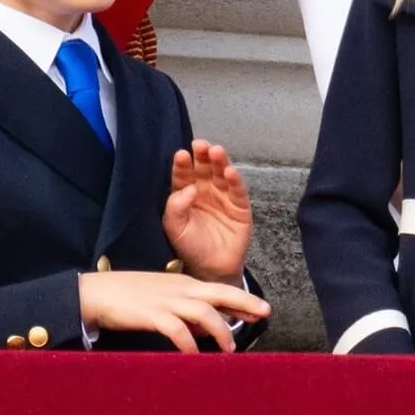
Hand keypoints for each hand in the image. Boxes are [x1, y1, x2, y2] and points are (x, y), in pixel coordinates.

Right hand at [78, 271, 268, 353]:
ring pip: (204, 312)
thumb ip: (186, 312)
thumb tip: (208, 329)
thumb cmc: (128, 297)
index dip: (243, 300)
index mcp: (183, 284)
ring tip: (230, 350)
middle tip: (264, 314)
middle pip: (220, 293)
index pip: (220, 290)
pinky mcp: (151, 314)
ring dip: (221, 331)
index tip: (262, 309)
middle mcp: (180, 289)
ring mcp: (166, 300)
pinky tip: (195, 356)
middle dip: (245, 303)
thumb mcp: (163, 299)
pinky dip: (189, 343)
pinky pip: (177, 329)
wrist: (94, 293)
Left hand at [162, 140, 252, 283]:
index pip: (183, 174)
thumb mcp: (174, 228)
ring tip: (216, 152)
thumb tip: (187, 189)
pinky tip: (230, 171)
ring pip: (221, 174)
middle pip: (204, 168)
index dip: (182, 164)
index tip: (181, 155)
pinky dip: (235, 180)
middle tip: (200, 145)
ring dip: (220, 162)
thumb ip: (175, 207)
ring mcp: (223, 197)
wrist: (211, 269)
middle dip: (202, 155)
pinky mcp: (240, 206)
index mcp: (185, 193)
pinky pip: (238, 190)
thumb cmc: (190, 247)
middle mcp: (205, 191)